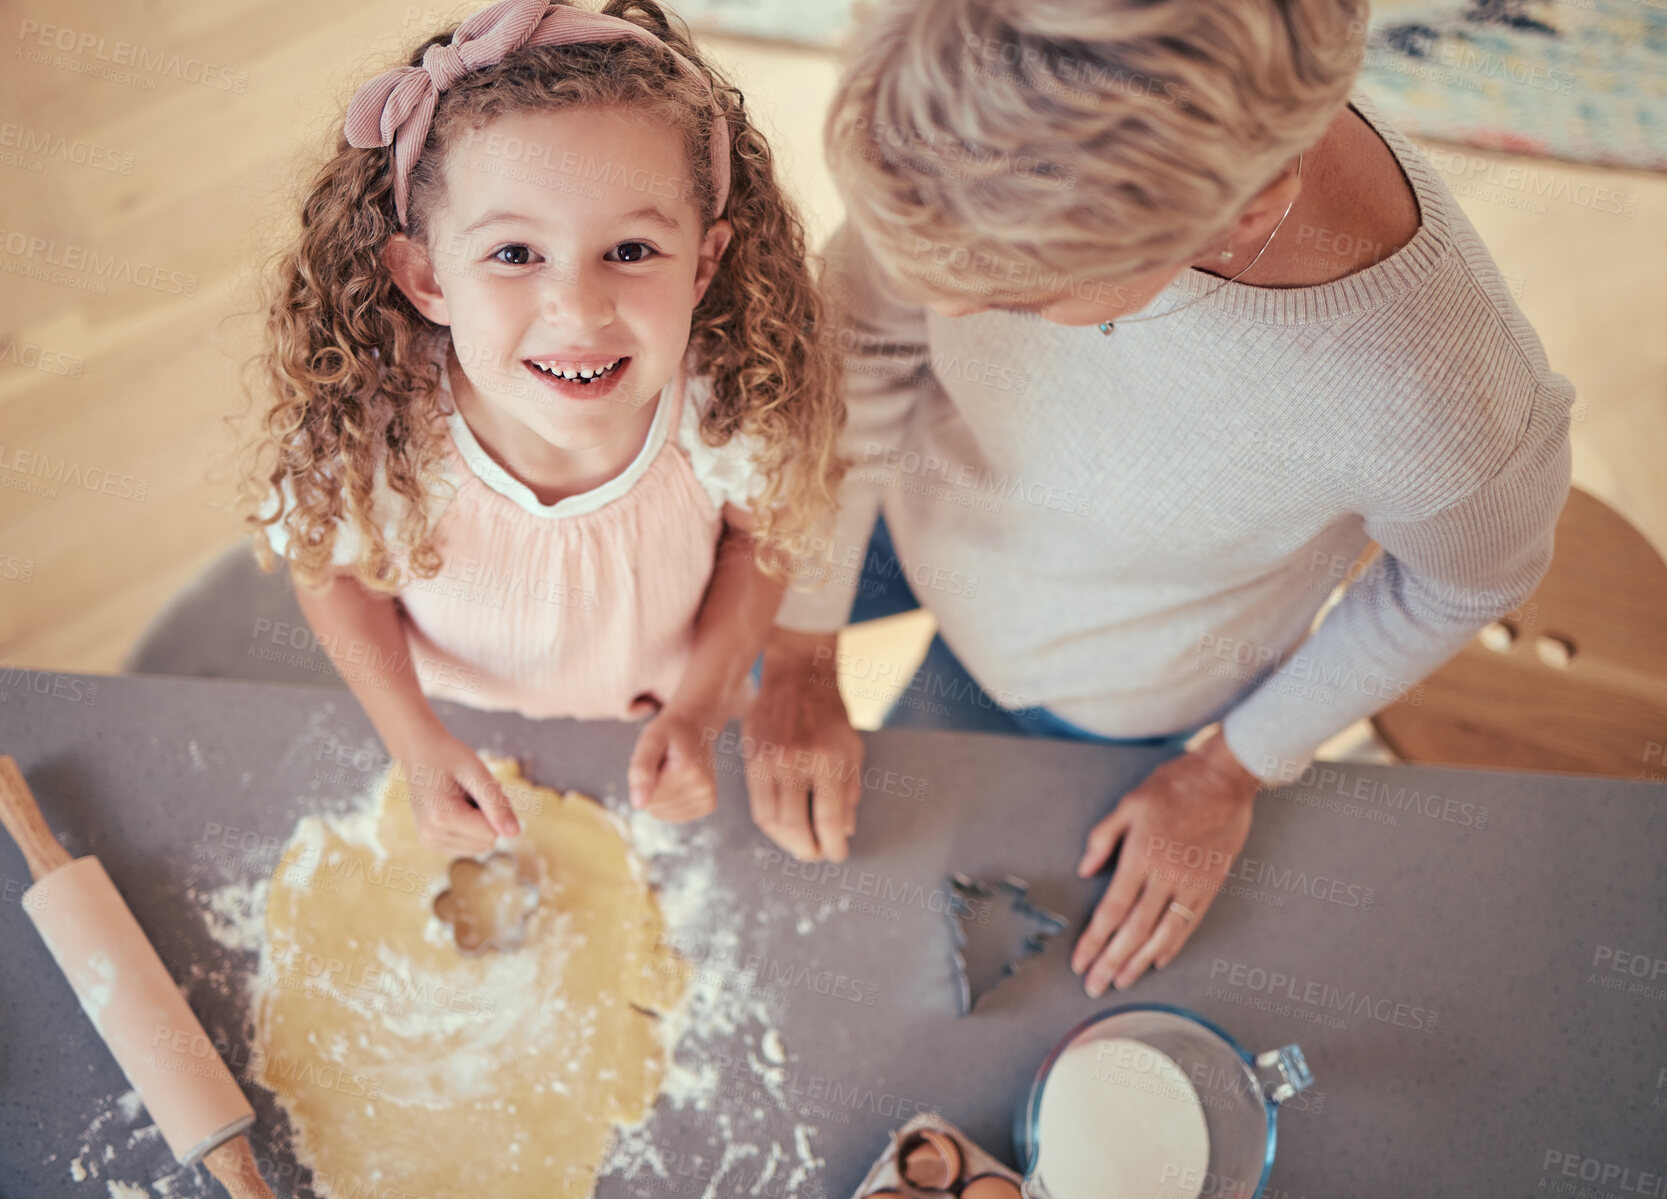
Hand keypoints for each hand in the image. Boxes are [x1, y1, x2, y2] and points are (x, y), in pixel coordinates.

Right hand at [389, 729, 520, 856]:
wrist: (419, 750)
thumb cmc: (449, 756)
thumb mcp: (478, 772)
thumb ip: (497, 803)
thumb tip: (515, 833)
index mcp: (442, 818)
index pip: (492, 833)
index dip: (493, 808)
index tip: (475, 788)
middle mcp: (432, 836)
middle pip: (487, 841)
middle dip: (487, 817)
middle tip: (469, 791)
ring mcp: (430, 841)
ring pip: (479, 846)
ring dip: (478, 822)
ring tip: (461, 798)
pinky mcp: (431, 842)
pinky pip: (468, 845)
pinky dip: (469, 828)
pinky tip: (455, 807)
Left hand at [627, 707, 717, 821]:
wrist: (697, 726)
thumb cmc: (669, 732)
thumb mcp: (649, 741)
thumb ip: (640, 770)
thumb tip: (639, 805)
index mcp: (689, 772)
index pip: (647, 795)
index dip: (644, 776)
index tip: (657, 757)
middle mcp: (703, 789)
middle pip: (654, 806)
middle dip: (652, 785)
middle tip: (664, 763)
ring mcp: (707, 799)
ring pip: (662, 813)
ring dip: (660, 792)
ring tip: (671, 771)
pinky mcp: (708, 805)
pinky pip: (672, 815)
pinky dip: (668, 800)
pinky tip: (678, 781)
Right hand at [741, 628, 864, 861]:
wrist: (796, 676)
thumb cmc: (830, 714)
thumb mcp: (851, 751)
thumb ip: (849, 793)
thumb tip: (842, 833)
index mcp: (828, 760)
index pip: (828, 819)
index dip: (832, 846)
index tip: (837, 855)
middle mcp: (796, 762)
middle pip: (794, 827)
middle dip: (807, 850)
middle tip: (816, 855)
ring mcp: (769, 761)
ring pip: (771, 820)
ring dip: (786, 841)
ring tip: (800, 845)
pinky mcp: (751, 759)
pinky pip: (757, 804)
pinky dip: (770, 823)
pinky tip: (782, 827)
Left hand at [1071, 731, 1259, 995]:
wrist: (1223, 780)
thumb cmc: (1173, 786)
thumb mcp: (1128, 803)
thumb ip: (1103, 838)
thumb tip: (1084, 869)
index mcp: (1140, 856)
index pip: (1112, 910)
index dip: (1094, 940)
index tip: (1080, 962)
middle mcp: (1165, 876)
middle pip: (1134, 930)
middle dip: (1111, 962)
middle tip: (1094, 987)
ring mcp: (1191, 883)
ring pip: (1162, 933)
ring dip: (1140, 961)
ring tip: (1122, 981)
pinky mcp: (1211, 884)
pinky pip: (1189, 922)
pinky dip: (1173, 945)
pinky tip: (1158, 960)